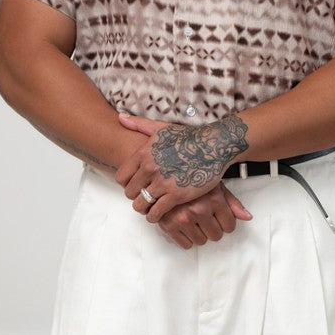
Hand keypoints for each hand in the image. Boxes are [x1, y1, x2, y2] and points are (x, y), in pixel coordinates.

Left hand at [116, 113, 251, 234]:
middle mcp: (149, 168)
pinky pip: (156, 212)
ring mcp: (162, 182)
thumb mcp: (161, 128)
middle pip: (129, 192)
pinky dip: (155, 217)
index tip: (136, 186)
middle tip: (144, 198)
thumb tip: (120, 118)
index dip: (127, 184)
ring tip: (150, 208)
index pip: (121, 177)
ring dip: (144, 208)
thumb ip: (139, 124)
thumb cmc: (188, 137)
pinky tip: (158, 215)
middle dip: (136, 197)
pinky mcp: (176, 195)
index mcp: (143, 153)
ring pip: (140, 204)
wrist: (214, 146)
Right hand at [152, 184, 251, 248]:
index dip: (226, 223)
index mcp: (213, 199)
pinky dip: (186, 239)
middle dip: (213, 229)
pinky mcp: (168, 225)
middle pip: (216, 236)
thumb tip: (247, 217)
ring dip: (199, 234)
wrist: (162, 172)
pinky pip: (185, 244)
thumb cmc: (189, 177)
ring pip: (201, 241)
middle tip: (205, 218)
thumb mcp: (214, 184)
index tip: (219, 218)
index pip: (229, 226)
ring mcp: (183, 218)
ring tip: (193, 220)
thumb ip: (231, 202)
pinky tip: (184, 226)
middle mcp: (199, 210)